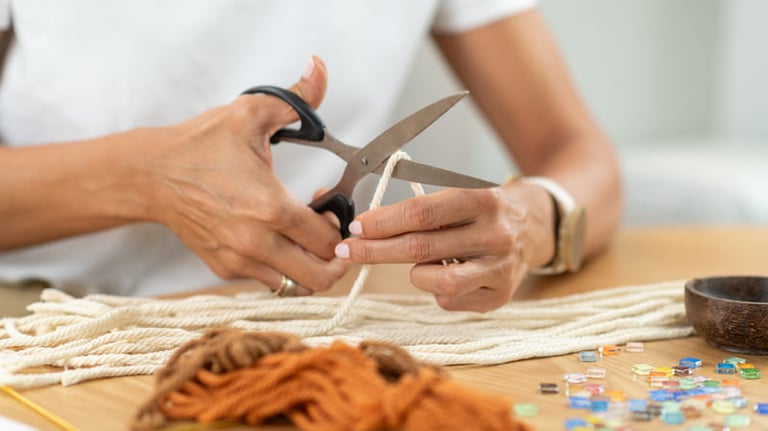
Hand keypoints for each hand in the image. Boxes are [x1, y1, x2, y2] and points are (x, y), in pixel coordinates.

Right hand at [137, 56, 348, 293]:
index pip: (329, 240)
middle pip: (321, 277)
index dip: (342, 224)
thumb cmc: (201, 145)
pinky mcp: (225, 268)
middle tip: (331, 232)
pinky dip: (283, 268)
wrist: (151, 175)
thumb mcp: (250, 113)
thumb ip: (296, 96)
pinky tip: (277, 237)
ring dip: (310, 265)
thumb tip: (318, 66)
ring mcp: (239, 260)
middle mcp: (256, 242)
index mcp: (270, 208)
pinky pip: (269, 282)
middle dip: (337, 257)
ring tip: (303, 236)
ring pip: (296, 286)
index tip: (331, 204)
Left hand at [334, 182, 554, 310]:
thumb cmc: (486, 211)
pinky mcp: (499, 296)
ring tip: (422, 264)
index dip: (385, 220)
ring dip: (415, 274)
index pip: (424, 211)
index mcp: (484, 201)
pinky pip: (449, 301)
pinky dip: (437, 290)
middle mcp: (495, 235)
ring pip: (435, 281)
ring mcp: (499, 269)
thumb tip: (368, 228)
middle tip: (348, 251)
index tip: (358, 226)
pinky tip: (449, 275)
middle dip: (376, 250)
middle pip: (421, 247)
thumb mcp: (463, 196)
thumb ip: (424, 211)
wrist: (536, 227)